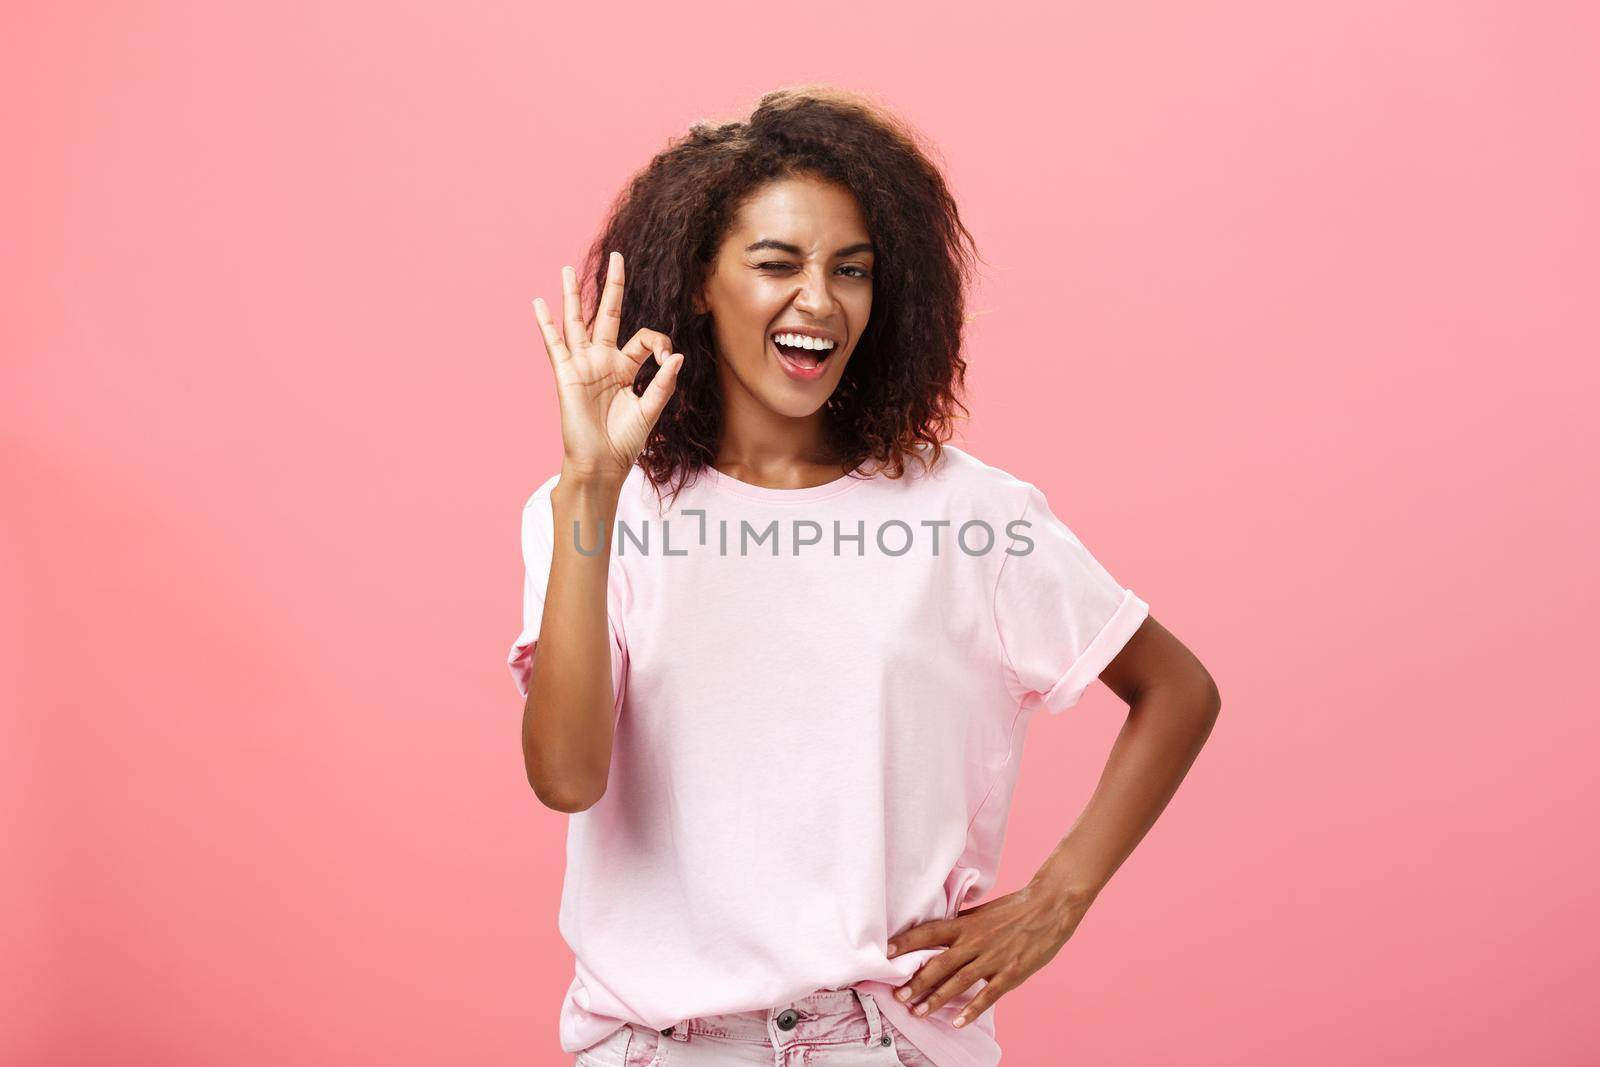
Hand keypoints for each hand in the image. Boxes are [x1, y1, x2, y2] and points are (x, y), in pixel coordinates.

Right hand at [532, 251, 683, 485]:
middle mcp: (604, 360)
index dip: (659, 342)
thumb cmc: (625, 441)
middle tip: (617, 257)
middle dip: (613, 286)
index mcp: (626, 368)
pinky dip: (546, 324)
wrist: (602, 464)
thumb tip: (675, 355)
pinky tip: (539, 304)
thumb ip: (663, 383)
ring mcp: (583, 365)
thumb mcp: (650, 410)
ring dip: (573, 295)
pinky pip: (555, 345)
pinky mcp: (567, 375)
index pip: (644, 337)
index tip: (667, 358)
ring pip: (577, 322)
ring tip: (567, 270)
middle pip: (608, 314)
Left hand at [885, 883, 1091, 1028]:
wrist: (1049, 906)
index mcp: (965, 924)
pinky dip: (971, 1010)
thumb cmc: (1013, 908)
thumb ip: (960, 924)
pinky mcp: (1010, 973)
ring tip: (918, 1012)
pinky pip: (988, 995)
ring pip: (958, 982)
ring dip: (936, 998)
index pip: (928, 932)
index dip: (906, 942)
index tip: (886, 953)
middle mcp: (974, 941)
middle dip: (916, 982)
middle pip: (938, 964)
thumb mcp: (982, 912)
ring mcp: (992, 958)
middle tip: (897, 997)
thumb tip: (937, 930)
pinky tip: (957, 1022)